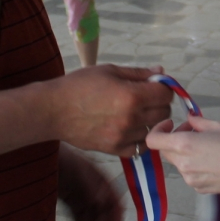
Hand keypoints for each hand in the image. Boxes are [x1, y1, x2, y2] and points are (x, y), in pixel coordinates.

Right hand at [52, 64, 171, 156]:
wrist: (53, 110)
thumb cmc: (79, 85)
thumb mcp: (109, 70)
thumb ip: (138, 73)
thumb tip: (161, 73)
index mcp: (132, 96)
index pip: (166, 94)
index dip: (163, 88)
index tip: (154, 86)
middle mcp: (131, 118)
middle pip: (164, 113)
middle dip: (159, 103)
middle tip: (146, 98)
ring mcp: (123, 136)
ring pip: (153, 130)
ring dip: (150, 121)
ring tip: (135, 113)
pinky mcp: (114, 149)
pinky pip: (140, 148)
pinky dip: (139, 138)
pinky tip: (130, 129)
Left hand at [58, 145, 122, 220]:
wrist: (38, 158)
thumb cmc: (59, 159)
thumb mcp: (77, 171)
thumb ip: (90, 186)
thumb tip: (102, 202)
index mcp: (98, 177)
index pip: (113, 195)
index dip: (116, 211)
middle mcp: (91, 186)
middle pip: (102, 207)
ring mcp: (80, 193)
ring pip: (90, 213)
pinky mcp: (68, 199)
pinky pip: (78, 215)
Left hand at [145, 115, 219, 195]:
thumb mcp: (218, 125)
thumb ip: (197, 122)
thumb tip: (189, 120)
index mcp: (184, 145)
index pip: (153, 140)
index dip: (158, 129)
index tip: (170, 124)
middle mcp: (183, 164)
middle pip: (165, 151)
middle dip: (174, 139)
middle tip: (193, 130)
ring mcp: (190, 179)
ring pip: (178, 162)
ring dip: (184, 152)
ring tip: (206, 145)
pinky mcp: (199, 188)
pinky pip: (189, 173)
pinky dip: (194, 164)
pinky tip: (213, 159)